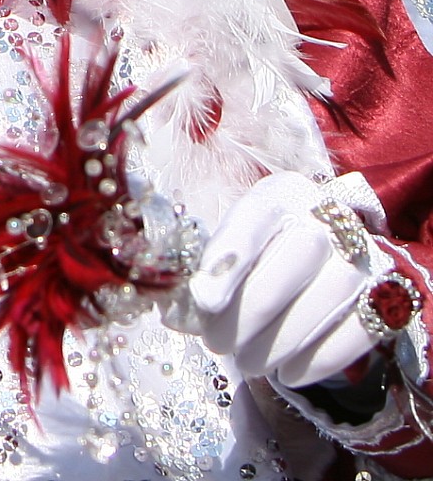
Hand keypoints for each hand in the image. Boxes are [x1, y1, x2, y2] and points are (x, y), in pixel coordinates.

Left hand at [187, 171, 390, 387]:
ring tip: (247, 363)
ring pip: (324, 299)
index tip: (204, 301)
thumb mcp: (236, 241)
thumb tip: (178, 311)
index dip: (228, 261)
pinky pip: (358, 329)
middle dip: (247, 314)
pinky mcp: (388, 290)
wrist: (333, 250)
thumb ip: (208, 269)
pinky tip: (289, 373)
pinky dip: (320, 358)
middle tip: (217, 344)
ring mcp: (364, 253)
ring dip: (279, 342)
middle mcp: (327, 215)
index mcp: (281, 194)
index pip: (253, 220)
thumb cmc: (267, 248)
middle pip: (290, 264)